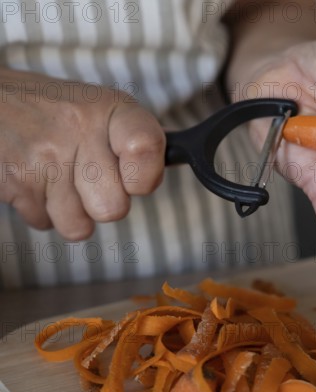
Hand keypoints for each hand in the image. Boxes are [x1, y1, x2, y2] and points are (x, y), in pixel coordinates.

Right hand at [0, 68, 164, 239]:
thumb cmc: (56, 112)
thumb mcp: (101, 109)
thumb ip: (137, 141)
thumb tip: (166, 168)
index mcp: (111, 108)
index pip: (147, 148)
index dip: (145, 177)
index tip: (135, 179)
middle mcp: (80, 128)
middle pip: (114, 208)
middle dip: (102, 203)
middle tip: (86, 177)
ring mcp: (45, 156)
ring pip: (79, 226)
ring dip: (68, 211)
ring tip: (56, 176)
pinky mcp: (16, 180)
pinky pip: (45, 223)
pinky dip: (40, 209)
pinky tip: (34, 178)